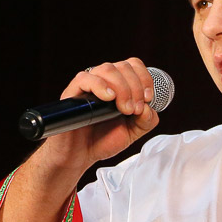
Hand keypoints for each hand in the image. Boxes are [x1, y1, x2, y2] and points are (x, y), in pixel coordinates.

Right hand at [42, 57, 160, 169]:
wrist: (80, 156)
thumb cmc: (103, 140)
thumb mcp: (133, 132)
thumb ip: (146, 120)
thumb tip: (148, 108)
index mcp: (118, 84)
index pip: (133, 65)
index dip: (144, 78)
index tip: (148, 99)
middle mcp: (103, 80)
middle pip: (123, 66)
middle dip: (135, 88)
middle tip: (134, 110)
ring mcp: (88, 85)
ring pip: (108, 69)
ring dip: (122, 88)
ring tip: (124, 110)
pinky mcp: (72, 93)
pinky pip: (85, 78)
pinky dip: (100, 85)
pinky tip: (109, 98)